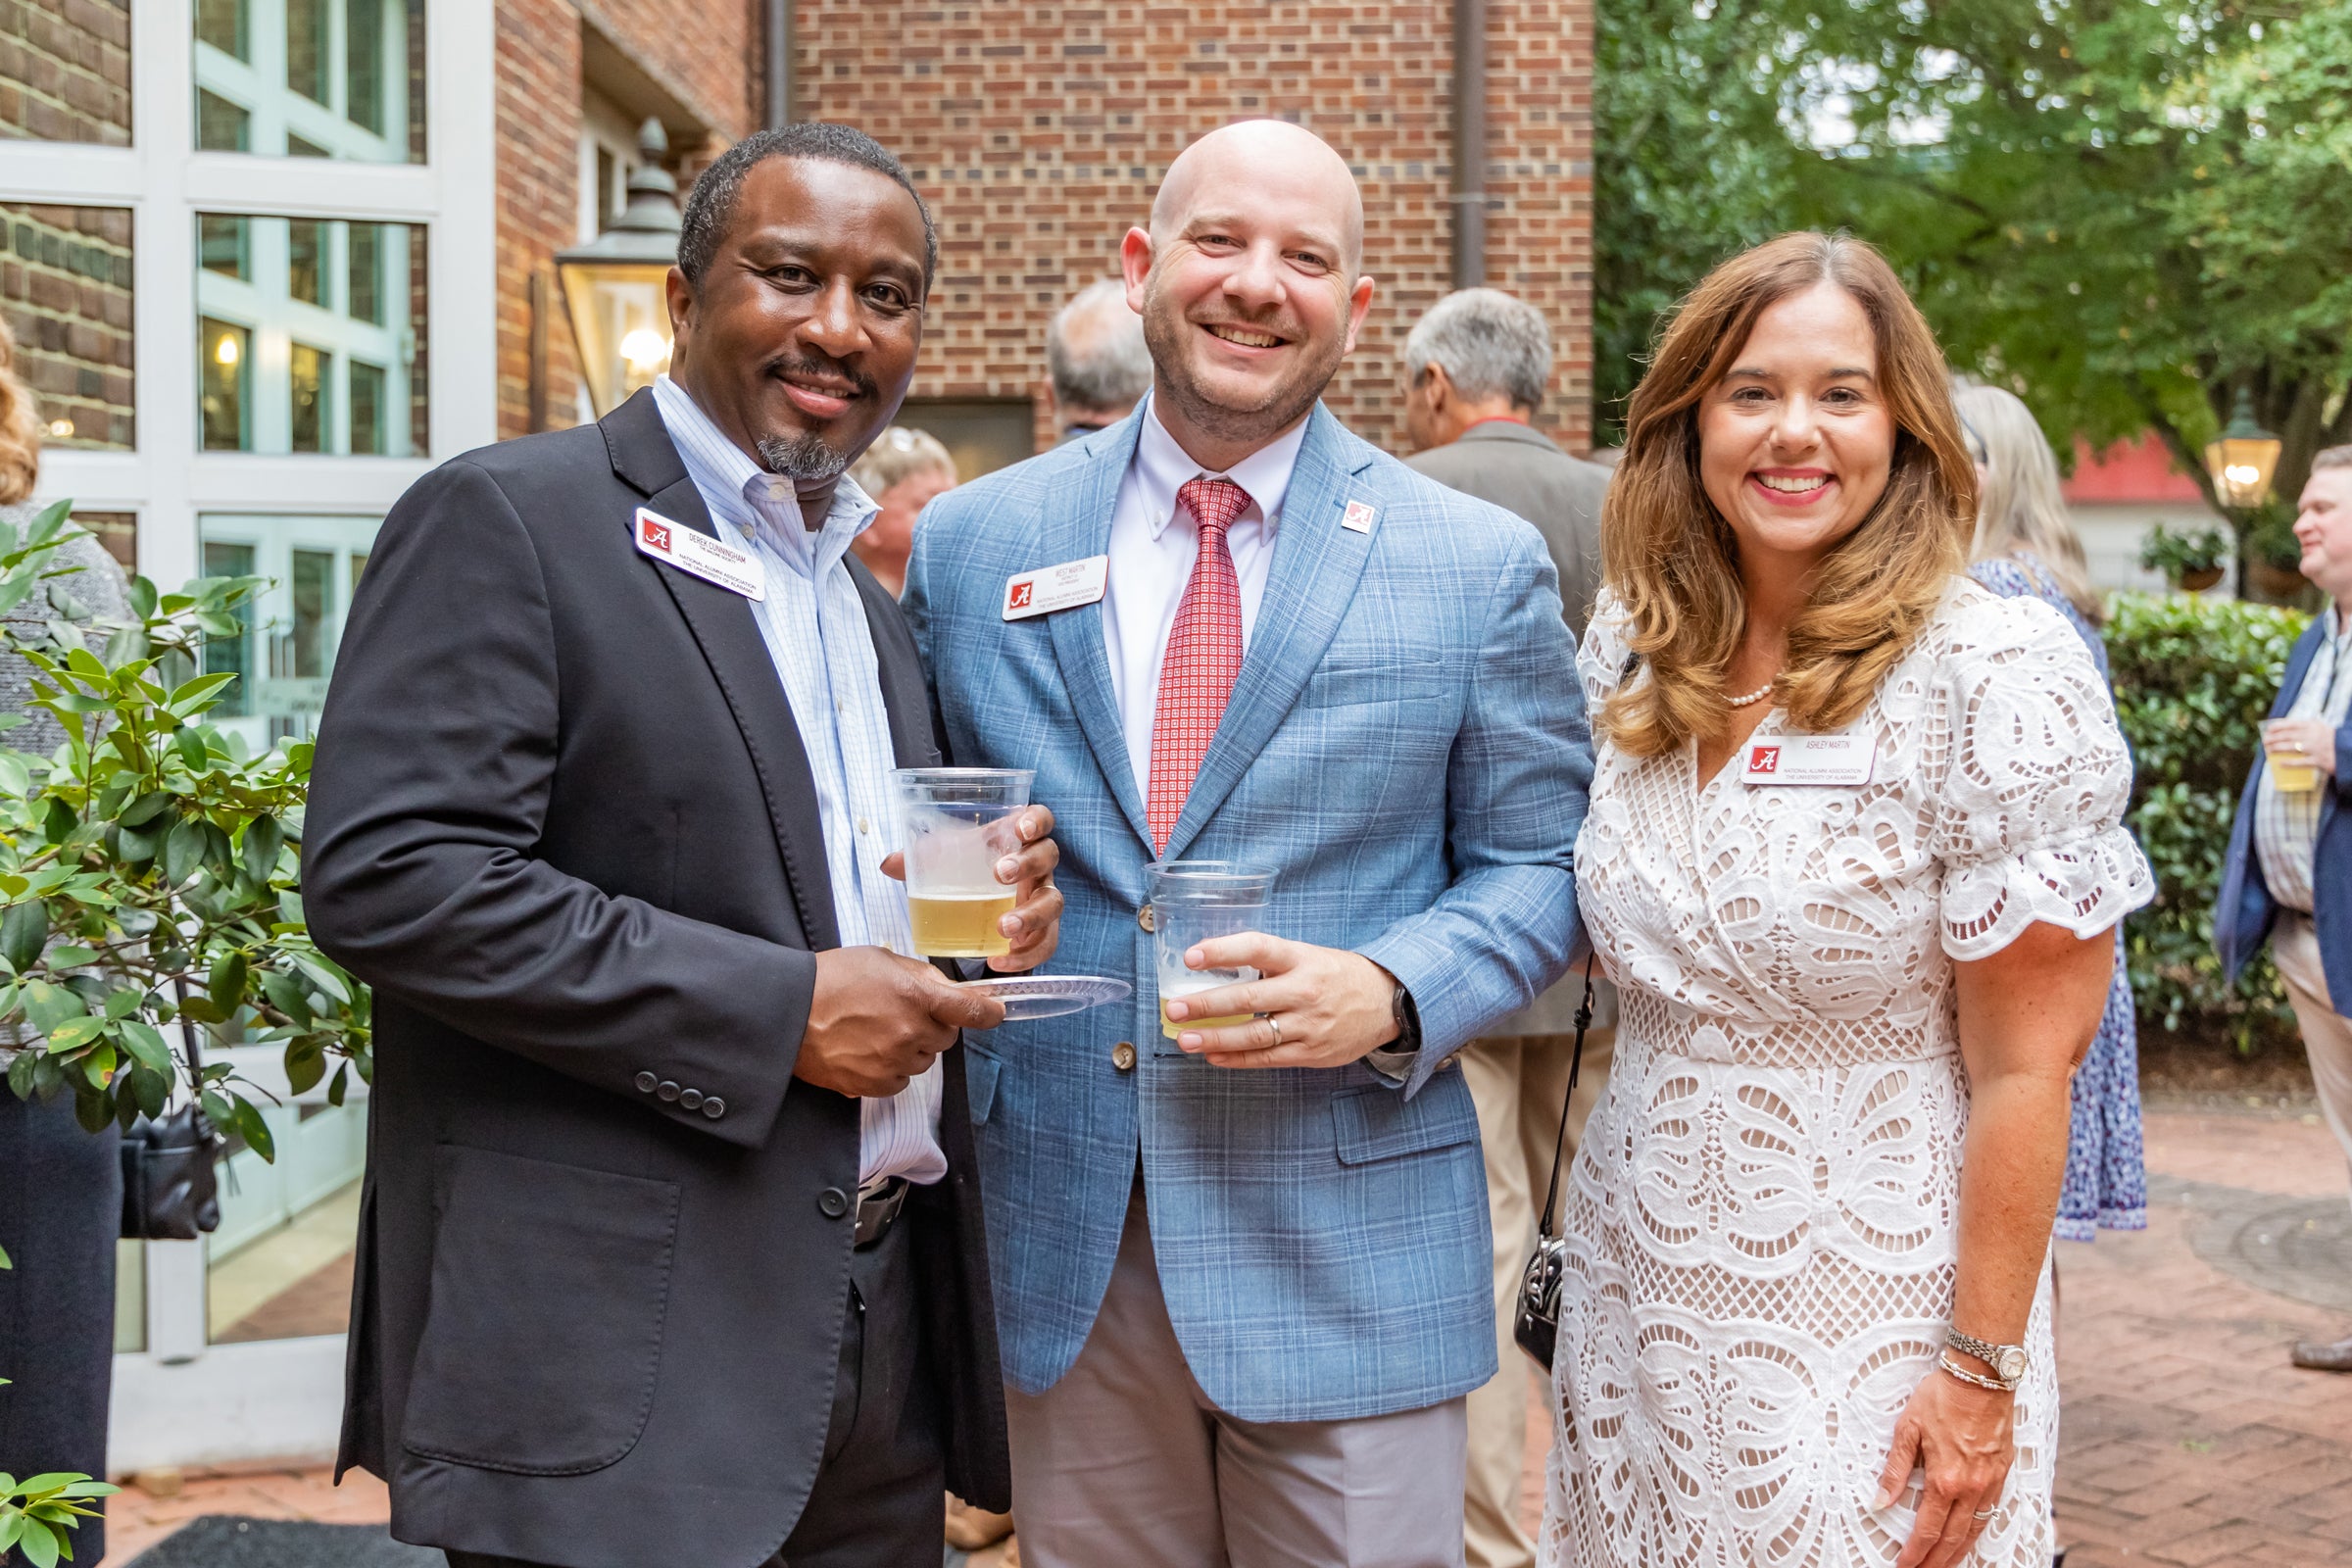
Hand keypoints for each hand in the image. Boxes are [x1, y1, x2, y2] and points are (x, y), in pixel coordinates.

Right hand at [796, 945, 1005, 1097]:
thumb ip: (919, 975)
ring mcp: (893, 1062)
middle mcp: (910, 1032)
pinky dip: (893, 1068)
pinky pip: (902, 1080)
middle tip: (905, 1013)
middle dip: (935, 1026)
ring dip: (913, 1048)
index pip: (972, 1010)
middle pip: (947, 1038)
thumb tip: (946, 990)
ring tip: (879, 1031)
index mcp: (915, 996)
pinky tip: (869, 1050)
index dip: (989, 1011)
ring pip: (925, 1060)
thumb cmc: (830, 980)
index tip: (995, 1011)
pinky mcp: (875, 1085)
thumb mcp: (880, 960)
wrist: (787, 1013)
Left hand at [881, 805, 1063, 971]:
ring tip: (1003, 928)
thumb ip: (920, 859)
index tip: (1019, 829)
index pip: (1040, 819)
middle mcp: (1038, 866)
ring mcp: (1043, 898)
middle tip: (1000, 875)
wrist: (981, 905)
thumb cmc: (968, 871)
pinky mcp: (1043, 930)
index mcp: (1019, 839)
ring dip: (1031, 915)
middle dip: (1027, 864)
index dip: (1036, 821)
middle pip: (1048, 857)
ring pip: (1053, 903)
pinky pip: (1045, 943)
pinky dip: (1025, 955)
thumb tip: (888, 864)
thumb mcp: (946, 860)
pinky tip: (1000, 960)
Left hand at [1163, 933, 1399, 1068]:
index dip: (1222, 951)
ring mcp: (1308, 1025)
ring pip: (1253, 1035)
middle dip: (1206, 1005)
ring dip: (1214, 1038)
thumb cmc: (1336, 975)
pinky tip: (1213, 1055)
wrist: (1387, 1002)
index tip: (1191, 956)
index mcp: (1301, 958)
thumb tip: (1214, 967)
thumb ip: (1268, 961)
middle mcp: (1304, 990)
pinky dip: (1236, 1058)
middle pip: (1247, 997)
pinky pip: (1267, 1058)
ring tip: (1185, 1038)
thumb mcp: (1307, 955)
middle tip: (1174, 1008)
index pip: (1257, 948)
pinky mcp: (1311, 1053)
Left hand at [1872, 1361, 2017, 1567]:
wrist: (1981, 1379)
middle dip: (1936, 1562)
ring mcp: (1990, 1483)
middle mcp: (1970, 1488)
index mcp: (1944, 1479)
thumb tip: (1879, 1502)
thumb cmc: (1941, 1398)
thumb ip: (1895, 1470)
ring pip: (1974, 1531)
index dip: (1915, 1553)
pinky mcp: (2003, 1474)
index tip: (1903, 1566)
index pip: (1928, 1530)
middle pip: (1952, 1539)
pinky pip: (1990, 1513)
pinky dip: (1978, 1531)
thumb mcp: (1907, 1429)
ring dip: (1958, 1553)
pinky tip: (1969, 1537)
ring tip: (1944, 1565)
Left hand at [2265, 718, 2337, 777]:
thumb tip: (2286, 727)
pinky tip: (2280, 764)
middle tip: (2264, 742)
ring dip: (2277, 749)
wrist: (2349, 750)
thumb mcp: (2321, 728)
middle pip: (2288, 736)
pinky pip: (2301, 762)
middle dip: (2273, 738)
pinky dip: (2289, 763)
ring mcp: (2315, 748)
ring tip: (2268, 750)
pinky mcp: (2319, 761)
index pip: (2291, 724)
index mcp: (2313, 726)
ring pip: (2291, 747)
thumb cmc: (2332, 739)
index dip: (2277, 726)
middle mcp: (2313, 735)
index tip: (2268, 730)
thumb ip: (2307, 727)